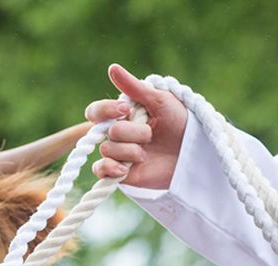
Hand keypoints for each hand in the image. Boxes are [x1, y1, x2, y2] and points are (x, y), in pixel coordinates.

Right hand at [85, 64, 187, 188]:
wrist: (193, 154)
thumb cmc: (180, 123)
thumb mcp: (160, 101)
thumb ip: (134, 87)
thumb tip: (112, 68)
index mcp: (122, 115)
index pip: (96, 112)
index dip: (105, 110)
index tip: (125, 109)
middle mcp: (116, 134)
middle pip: (108, 131)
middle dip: (133, 133)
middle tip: (151, 135)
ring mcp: (116, 154)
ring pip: (107, 150)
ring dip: (131, 151)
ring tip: (147, 154)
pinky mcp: (118, 173)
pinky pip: (100, 170)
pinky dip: (110, 169)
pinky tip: (124, 169)